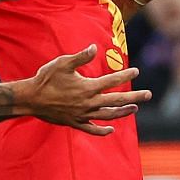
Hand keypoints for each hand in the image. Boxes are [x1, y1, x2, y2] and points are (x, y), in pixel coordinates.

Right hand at [20, 45, 150, 134]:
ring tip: (134, 109)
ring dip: (123, 112)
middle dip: (134, 97)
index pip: (112, 81)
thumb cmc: (46, 79)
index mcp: (87, 87)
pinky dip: (102, 130)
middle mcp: (88, 103)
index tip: (136, 71)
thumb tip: (94, 48)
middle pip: (117, 100)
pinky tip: (111, 130)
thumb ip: (80, 57)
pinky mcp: (74, 123)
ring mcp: (82, 114)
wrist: (30, 99)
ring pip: (108, 115)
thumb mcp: (62, 63)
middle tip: (148, 95)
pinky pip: (91, 129)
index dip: (125, 75)